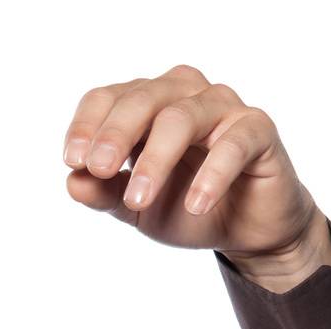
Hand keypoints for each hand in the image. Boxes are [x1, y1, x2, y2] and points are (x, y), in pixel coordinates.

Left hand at [61, 64, 330, 284]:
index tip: (73, 160)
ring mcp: (221, 108)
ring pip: (182, 117)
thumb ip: (103, 193)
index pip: (107, 98)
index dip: (87, 125)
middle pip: (143, 99)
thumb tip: (73, 182)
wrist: (242, 229)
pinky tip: (196, 204)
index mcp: (146, 106)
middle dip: (116, 134)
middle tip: (99, 169)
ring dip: (155, 159)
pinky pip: (233, 142)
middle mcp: (183, 96)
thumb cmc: (184, 205)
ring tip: (138, 200)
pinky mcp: (257, 130)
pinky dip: (212, 174)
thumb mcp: (133, 206)